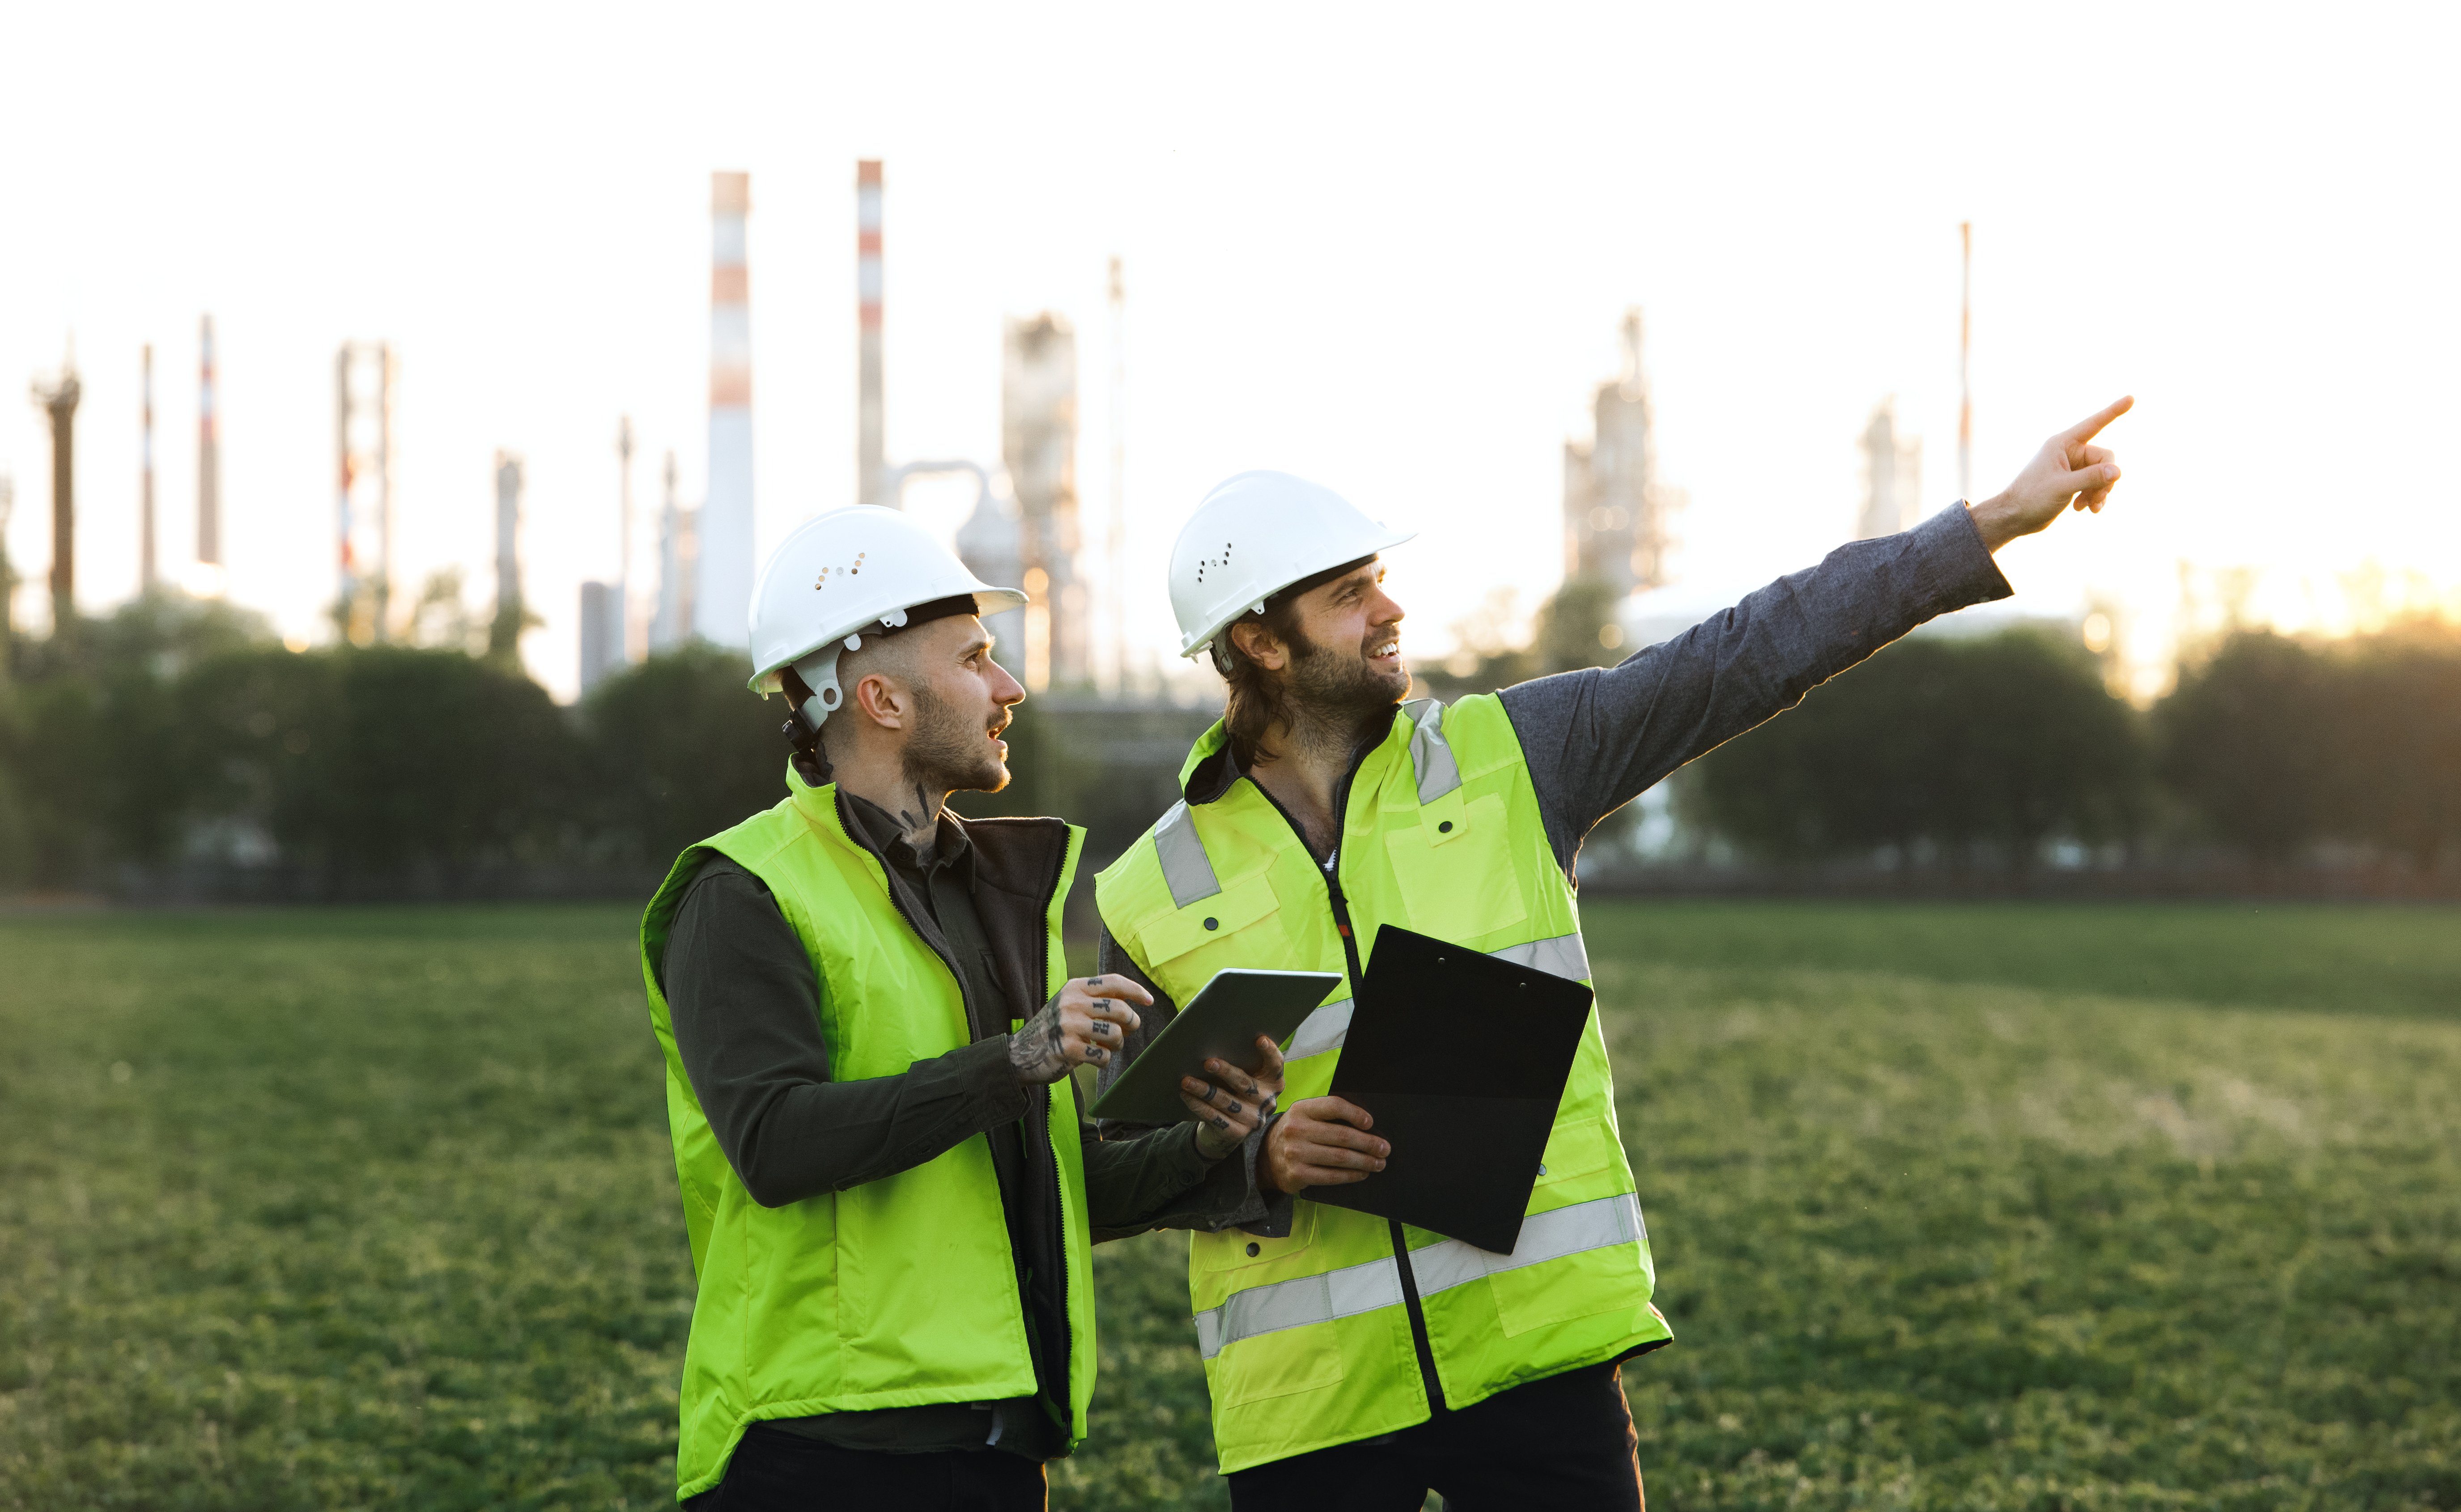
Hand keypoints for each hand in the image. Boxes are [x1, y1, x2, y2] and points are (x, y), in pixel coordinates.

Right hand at [1008, 974, 1151, 1085]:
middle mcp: (1072, 1003)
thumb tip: (1131, 1005)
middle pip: (1119, 1009)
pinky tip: (1094, 1059)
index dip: (1135, 991)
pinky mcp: (1068, 1049)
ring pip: (1114, 1033)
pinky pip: (1103, 1055)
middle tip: (1126, 1031)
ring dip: (1117, 1043)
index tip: (1148, 1001)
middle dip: (1131, 1022)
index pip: (1113, 982)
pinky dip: (1104, 1060)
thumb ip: (1096, 1000)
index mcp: (1074, 988)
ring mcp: (1069, 1026)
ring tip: (1108, 1046)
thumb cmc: (1053, 1029)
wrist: (1020, 1053)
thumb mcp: (1069, 1004)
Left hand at [1181, 1035, 1285, 1159]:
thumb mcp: (1246, 1081)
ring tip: (1186, 1081)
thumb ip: (1243, 1065)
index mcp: (1273, 1084)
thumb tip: (1216, 1044)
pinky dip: (1198, 1105)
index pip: (1276, 1066)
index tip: (1259, 1039)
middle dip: (1226, 1072)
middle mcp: (1267, 1102)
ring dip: (1204, 1090)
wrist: (1228, 1132)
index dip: (1270, 1052)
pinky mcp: (1237, 1133)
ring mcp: (1253, 1120)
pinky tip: (1186, 1095)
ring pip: (1226, 1101)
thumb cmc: (1236, 1094)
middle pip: (1245, 1083)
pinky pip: (1214, 1116)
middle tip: (1208, 1062)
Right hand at [1259, 1096, 1388, 1195]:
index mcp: (1302, 1109)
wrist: (1267, 1157)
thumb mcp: (1306, 1116)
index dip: (1355, 1114)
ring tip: (1378, 1163)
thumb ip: (1328, 1116)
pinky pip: (1331, 1176)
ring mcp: (1296, 1153)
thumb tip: (1366, 1125)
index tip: (1370, 1123)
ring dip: (1364, 1161)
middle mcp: (1297, 1129)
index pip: (1333, 1106)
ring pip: (1340, 1158)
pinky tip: (1362, 1173)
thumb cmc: (1297, 1133)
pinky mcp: (1298, 1174)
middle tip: (1384, 1149)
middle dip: (1368, 1143)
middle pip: (1342, 1136)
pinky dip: (1351, 1175)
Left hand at [1967, 395, 2133, 550]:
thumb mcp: (2062, 487)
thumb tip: (2117, 471)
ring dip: (2101, 491)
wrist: (2014, 518)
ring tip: (2092, 508)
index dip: (2114, 411)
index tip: (2131, 398)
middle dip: (2106, 479)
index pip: (2094, 424)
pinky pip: (2096, 484)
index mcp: (2062, 444)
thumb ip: (2090, 478)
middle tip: (2097, 499)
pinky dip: (2094, 497)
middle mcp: (2069, 452)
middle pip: (2105, 458)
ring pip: (2103, 473)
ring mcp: (2072, 467)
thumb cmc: (2030, 498)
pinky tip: (2085, 509)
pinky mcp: (2074, 481)